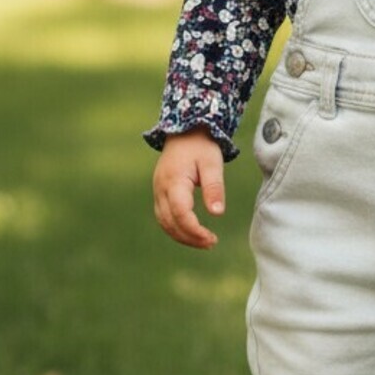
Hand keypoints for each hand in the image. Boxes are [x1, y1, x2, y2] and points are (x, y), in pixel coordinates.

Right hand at [153, 131, 225, 249]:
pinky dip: (176, 228)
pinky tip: (192, 233)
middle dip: (189, 238)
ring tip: (204, 242)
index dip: (194, 230)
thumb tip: (217, 213)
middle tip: (211, 243)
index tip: (212, 239)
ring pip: (164, 222)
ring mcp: (157, 191)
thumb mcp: (212, 164)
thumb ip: (214, 187)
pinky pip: (163, 216)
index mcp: (174, 181)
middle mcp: (161, 188)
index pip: (180, 213)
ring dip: (182, 236)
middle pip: (170, 222)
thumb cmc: (201, 146)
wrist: (185, 131)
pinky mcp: (159, 192)